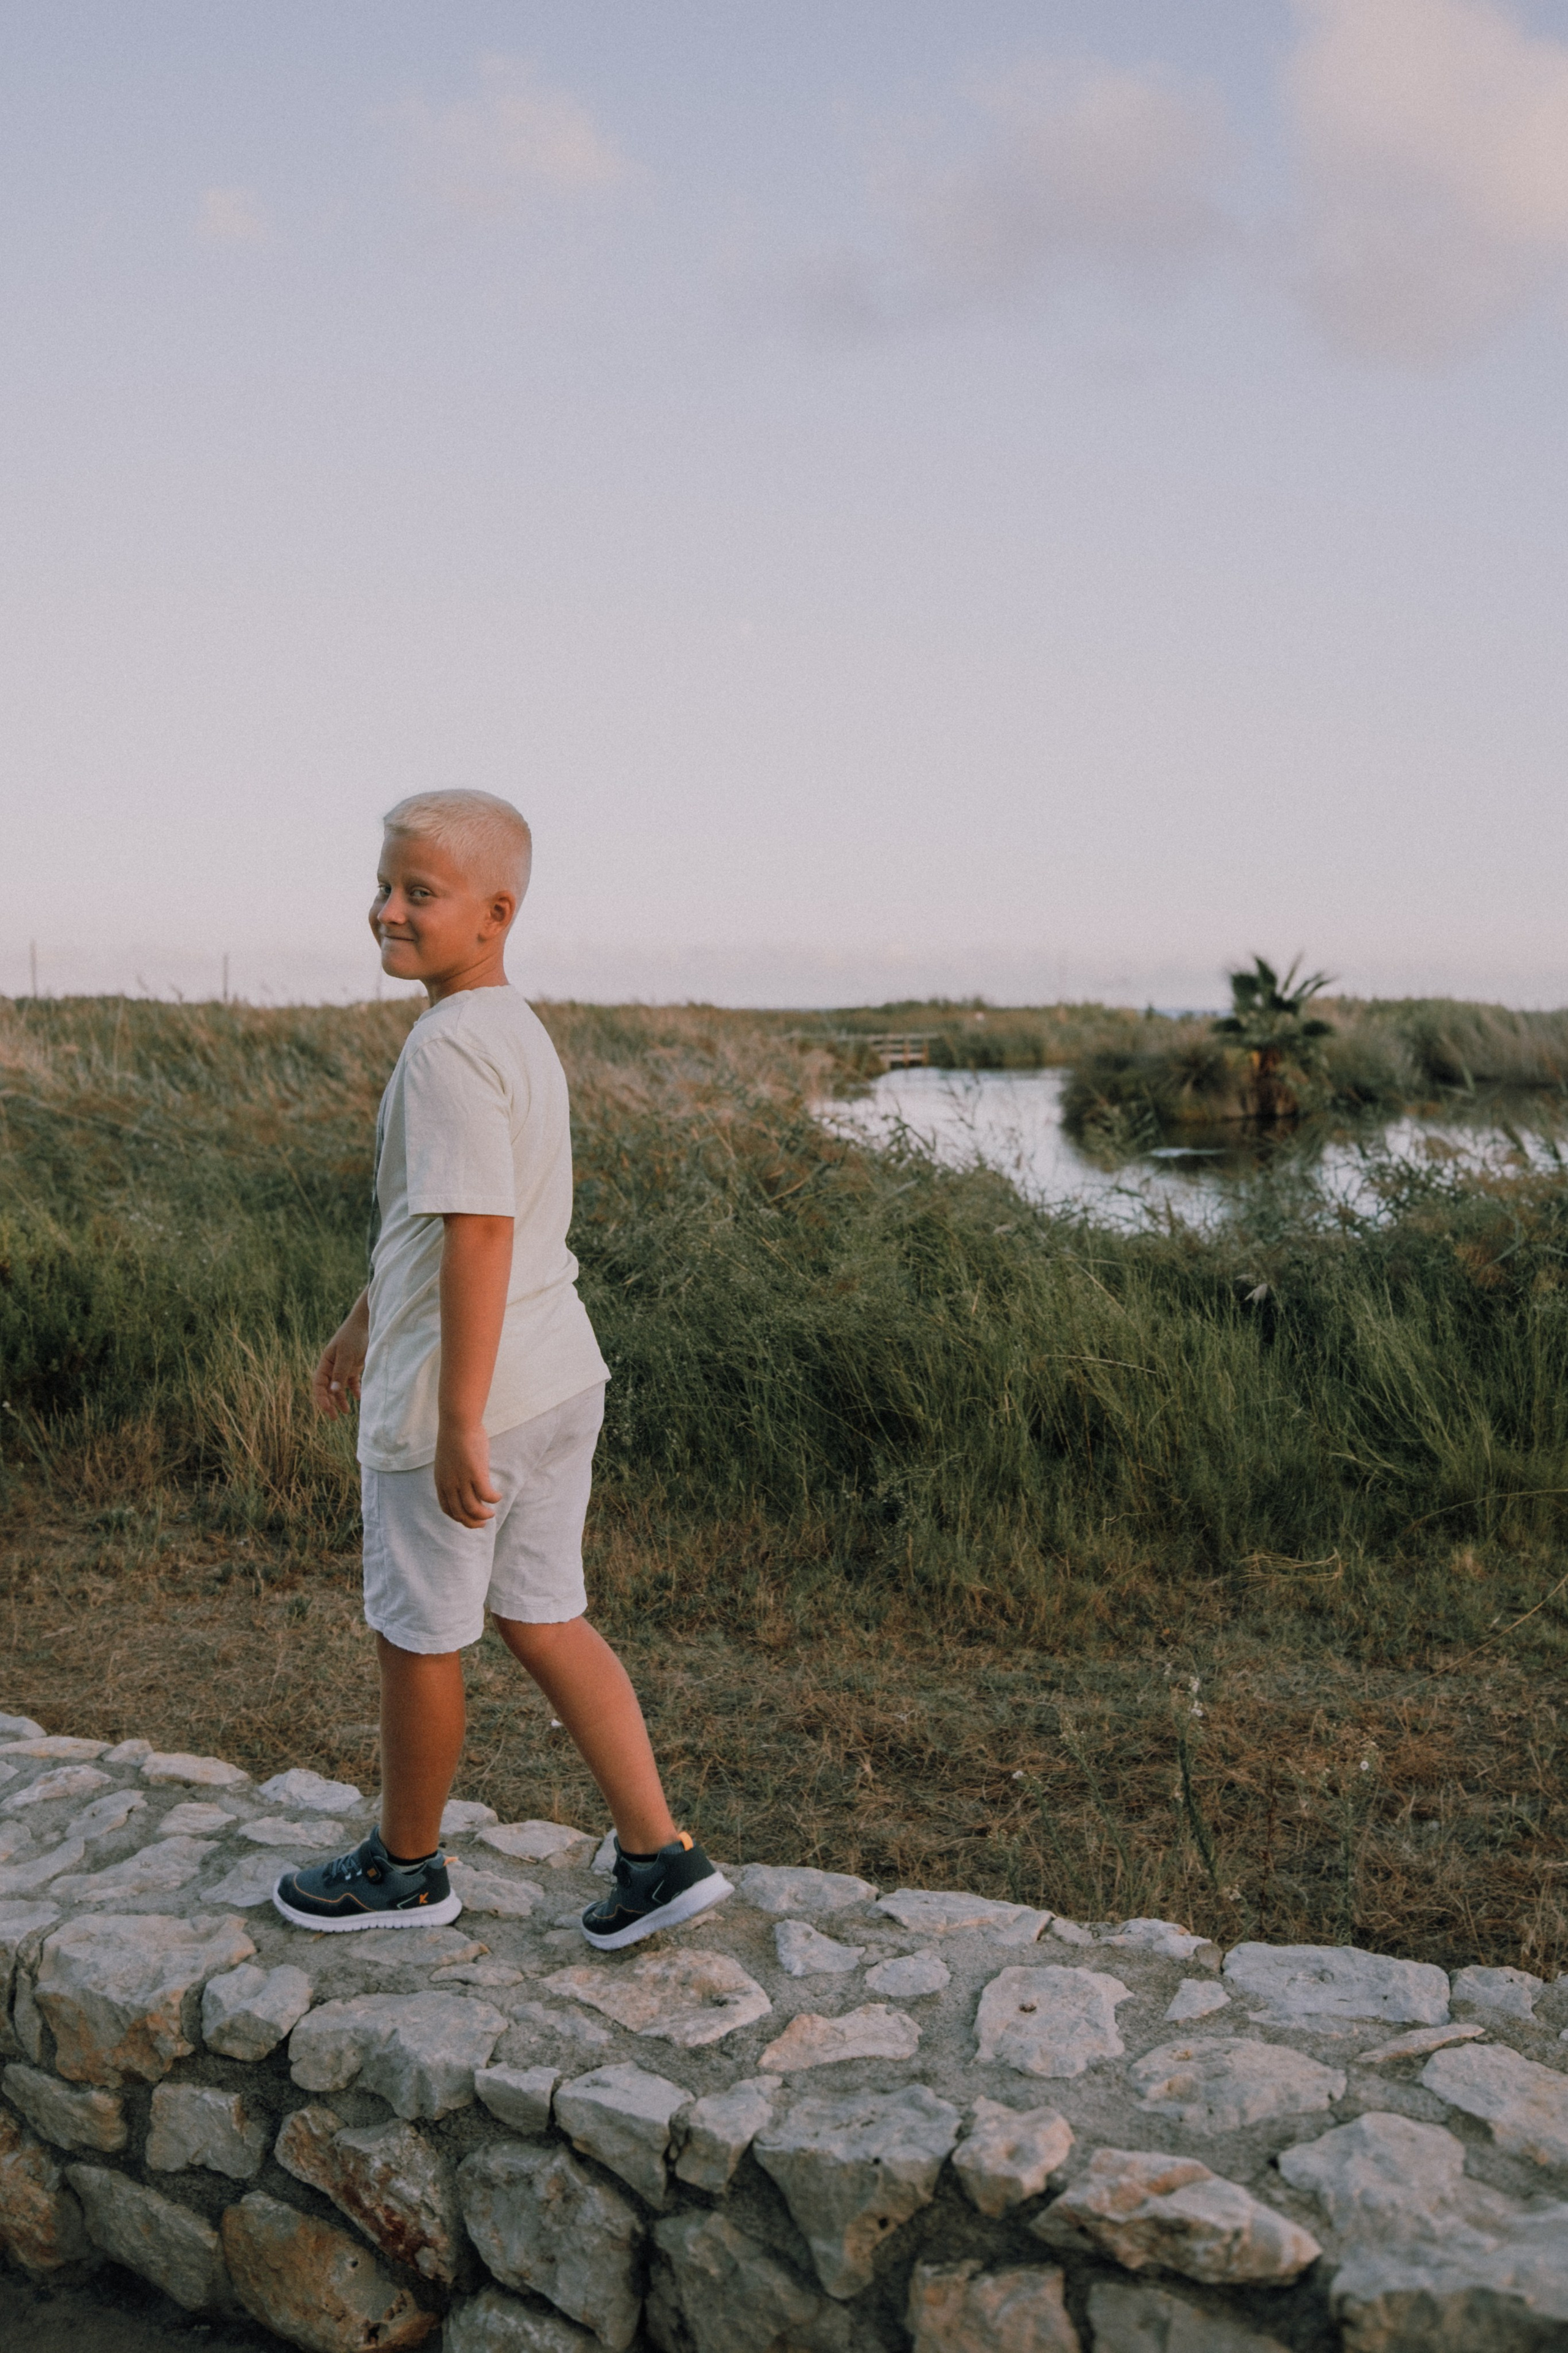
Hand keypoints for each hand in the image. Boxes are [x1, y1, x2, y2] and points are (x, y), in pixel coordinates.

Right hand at [312, 1295, 368, 1419]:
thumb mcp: (346, 1354)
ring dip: (341, 1400)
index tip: (327, 1409)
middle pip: (327, 1389)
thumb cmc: (353, 1336)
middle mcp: (332, 1367)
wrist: (366, 1323)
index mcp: (325, 1363)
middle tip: (335, 1417)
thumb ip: (341, 1372)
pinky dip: (355, 1391)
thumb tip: (334, 1392)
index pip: (319, 1384)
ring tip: (346, 1412)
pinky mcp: (354, 1367)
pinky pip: (352, 1383)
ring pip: (339, 1388)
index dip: (321, 1398)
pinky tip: (359, 1398)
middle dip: (330, 1403)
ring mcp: (343, 1367)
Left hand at [434, 1420, 499, 1527]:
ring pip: (473, 1509)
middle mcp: (450, 1484)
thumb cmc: (455, 1437)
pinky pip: (486, 1495)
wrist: (457, 1423)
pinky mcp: (476, 1474)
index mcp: (441, 1482)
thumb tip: (464, 1480)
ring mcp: (462, 1480)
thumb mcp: (448, 1461)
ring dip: (484, 1515)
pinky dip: (493, 1499)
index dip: (459, 1518)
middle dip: (472, 1522)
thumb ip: (453, 1474)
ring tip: (492, 1513)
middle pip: (460, 1514)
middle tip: (484, 1523)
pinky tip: (498, 1496)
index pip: (447, 1509)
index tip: (469, 1518)